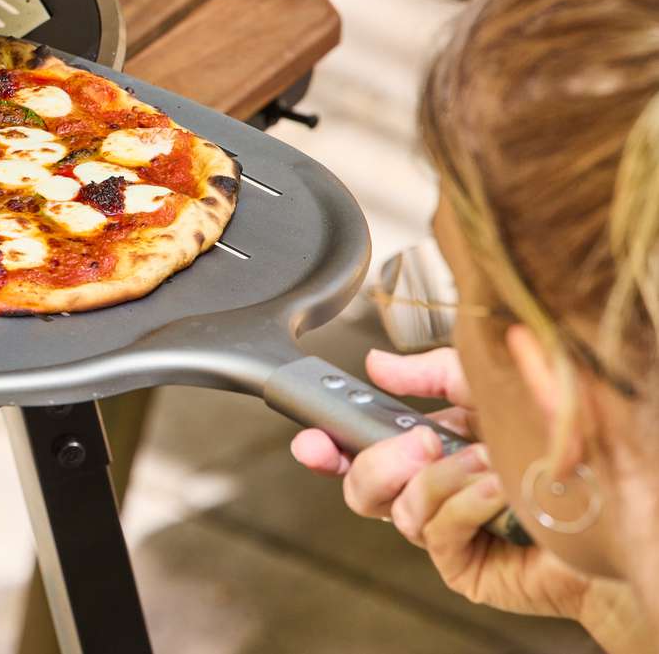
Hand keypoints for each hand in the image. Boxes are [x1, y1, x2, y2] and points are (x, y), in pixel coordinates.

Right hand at [290, 349, 626, 632]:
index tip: (309, 435)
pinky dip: (465, 501)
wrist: (621, 506)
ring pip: (397, 510)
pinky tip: (498, 487)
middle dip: (374, 462)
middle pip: (360, 489)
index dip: (325, 445)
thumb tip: (377, 365)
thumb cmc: (566, 450)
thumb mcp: (491, 389)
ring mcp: (447, 531)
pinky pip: (438, 530)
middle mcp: (433, 492)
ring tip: (485, 460)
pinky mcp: (465, 565)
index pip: (359, 449)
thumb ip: (431, 374)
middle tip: (416, 443)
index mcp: (430, 449)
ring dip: (440, 478)